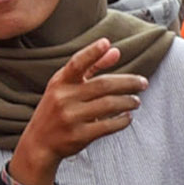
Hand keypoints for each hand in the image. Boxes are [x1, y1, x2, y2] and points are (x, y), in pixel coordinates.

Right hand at [8, 38, 144, 184]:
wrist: (40, 142)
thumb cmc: (57, 109)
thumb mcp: (67, 86)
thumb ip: (91, 67)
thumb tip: (115, 51)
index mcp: (60, 82)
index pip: (76, 64)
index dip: (91, 52)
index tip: (106, 42)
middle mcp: (63, 97)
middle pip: (103, 85)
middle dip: (128, 83)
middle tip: (143, 83)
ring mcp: (71, 117)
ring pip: (109, 105)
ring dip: (128, 101)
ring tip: (136, 101)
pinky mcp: (79, 135)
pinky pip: (108, 126)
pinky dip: (122, 121)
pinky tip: (128, 117)